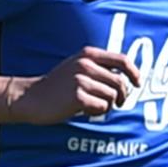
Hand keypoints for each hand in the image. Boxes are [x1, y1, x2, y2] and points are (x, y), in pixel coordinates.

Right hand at [8, 46, 141, 123]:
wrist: (30, 98)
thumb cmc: (56, 86)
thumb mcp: (76, 67)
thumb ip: (98, 68)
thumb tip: (125, 81)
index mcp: (88, 54)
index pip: (122, 60)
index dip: (134, 73)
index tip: (137, 83)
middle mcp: (86, 64)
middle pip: (119, 82)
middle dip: (121, 96)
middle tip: (115, 103)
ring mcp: (81, 80)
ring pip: (111, 96)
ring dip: (106, 105)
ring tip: (92, 106)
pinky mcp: (77, 96)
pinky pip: (101, 107)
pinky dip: (96, 112)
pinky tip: (84, 110)